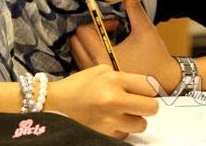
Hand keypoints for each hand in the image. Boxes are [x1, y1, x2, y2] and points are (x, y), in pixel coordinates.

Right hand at [44, 65, 158, 138]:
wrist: (54, 104)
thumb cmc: (78, 85)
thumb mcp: (100, 71)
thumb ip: (123, 76)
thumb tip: (144, 86)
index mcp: (113, 80)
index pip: (149, 86)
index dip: (147, 89)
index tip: (142, 91)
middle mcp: (113, 100)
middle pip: (152, 107)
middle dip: (147, 106)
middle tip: (137, 104)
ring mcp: (109, 120)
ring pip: (141, 125)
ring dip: (135, 120)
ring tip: (122, 113)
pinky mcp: (105, 134)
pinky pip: (125, 134)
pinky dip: (121, 129)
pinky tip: (110, 121)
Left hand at [70, 0, 180, 92]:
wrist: (163, 83)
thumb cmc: (156, 57)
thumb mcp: (146, 31)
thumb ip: (135, 10)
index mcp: (105, 56)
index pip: (83, 32)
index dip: (98, 22)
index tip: (115, 24)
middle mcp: (96, 67)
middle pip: (75, 41)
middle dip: (90, 31)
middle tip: (109, 31)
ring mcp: (95, 76)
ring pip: (76, 52)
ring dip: (89, 42)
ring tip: (110, 41)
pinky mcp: (97, 80)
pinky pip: (82, 62)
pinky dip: (90, 53)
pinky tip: (109, 52)